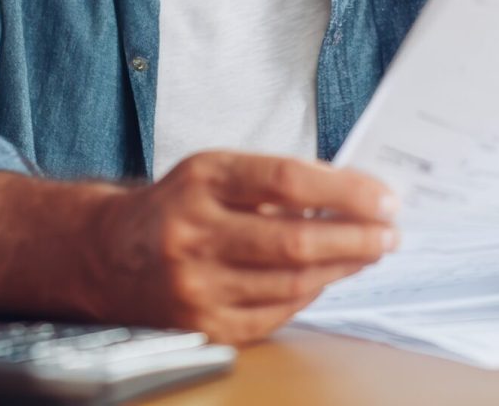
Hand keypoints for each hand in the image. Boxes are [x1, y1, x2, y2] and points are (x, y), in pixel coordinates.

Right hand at [84, 151, 397, 342]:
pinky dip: (310, 294)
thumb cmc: (177, 205)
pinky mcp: (202, 325)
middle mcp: (193, 234)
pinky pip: (274, 313)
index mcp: (202, 182)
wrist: (108, 254)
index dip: (345, 190)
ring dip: (342, 267)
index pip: (287, 181)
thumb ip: (277, 179)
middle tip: (390, 233)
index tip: (384, 198)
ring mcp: (195, 286)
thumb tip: (353, 194)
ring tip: (369, 253)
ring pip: (291, 283)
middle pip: (294, 240)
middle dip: (356, 237)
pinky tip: (327, 277)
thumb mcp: (216, 172)